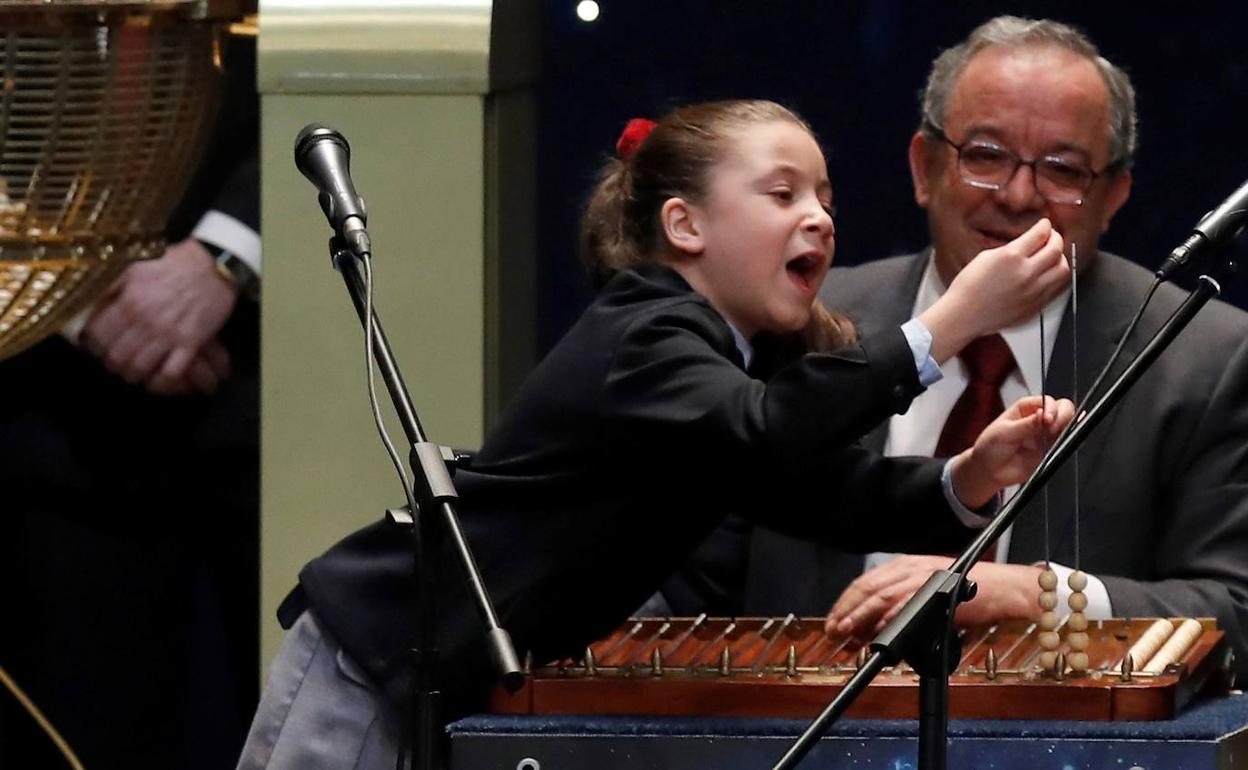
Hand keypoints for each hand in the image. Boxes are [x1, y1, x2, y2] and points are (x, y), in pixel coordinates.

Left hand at [81, 238, 236, 394]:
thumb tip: (89, 300)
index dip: (92, 344)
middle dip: (113, 363)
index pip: (98, 334)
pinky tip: (157, 380)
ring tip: (133, 371)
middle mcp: (146, 320)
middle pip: (117, 356)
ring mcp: (169, 334)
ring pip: (140, 367)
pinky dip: (160, 382)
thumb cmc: (174, 264)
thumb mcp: (135, 266)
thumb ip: (111, 285)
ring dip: (134, 374)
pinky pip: (170, 372)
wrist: (214, 267)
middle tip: (116, 361)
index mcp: (129, 301)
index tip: (95, 346)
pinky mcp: (191, 342)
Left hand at [824, 555, 1042, 638]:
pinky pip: (905, 604)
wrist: (1003, 588)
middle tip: (834, 630)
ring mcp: (921, 577)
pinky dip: (888, 619)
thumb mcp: (928, 595)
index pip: (866, 582)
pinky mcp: (934, 590)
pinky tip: (878, 632)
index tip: (834, 620)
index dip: (846, 602)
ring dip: (860, 616)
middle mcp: (909, 567)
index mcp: (905, 566)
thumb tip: (874, 629)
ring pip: (880, 596)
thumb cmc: (969, 593)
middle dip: (846, 610)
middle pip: (867, 587)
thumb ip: (901, 608)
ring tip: (846, 633)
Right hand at [920, 219, 1068, 362]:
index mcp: (1011, 257)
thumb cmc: (968, 288)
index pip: (1040, 234)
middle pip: (1056, 249)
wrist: (963, 315)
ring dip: (1060, 258)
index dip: (1045, 226)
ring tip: (1052, 257)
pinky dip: (1055, 277)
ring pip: (1062, 269)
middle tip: (1051, 237)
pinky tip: (1048, 274)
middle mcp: (1026, 273)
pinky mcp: (1035, 306)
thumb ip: (1012, 249)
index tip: (1044, 225)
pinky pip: (1056, 288)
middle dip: (1056, 238)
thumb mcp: (986, 257)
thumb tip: (1028, 244)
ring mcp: (1033, 291)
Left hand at [950, 395, 1074, 507]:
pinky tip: (1063, 442)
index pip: (1048, 401)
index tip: (1047, 419)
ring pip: (1067, 425)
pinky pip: (1064, 443)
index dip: (1051, 409)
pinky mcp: (1049, 449)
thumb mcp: (1005, 433)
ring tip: (1053, 438)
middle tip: (1053, 428)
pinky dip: (1067, 442)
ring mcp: (1045, 434)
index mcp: (1025, 408)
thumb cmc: (990, 447)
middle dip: (1062, 416)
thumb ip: (1026, 425)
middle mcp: (1038, 418)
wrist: (988, 471)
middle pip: (1063, 409)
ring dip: (1066, 429)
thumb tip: (1044, 414)